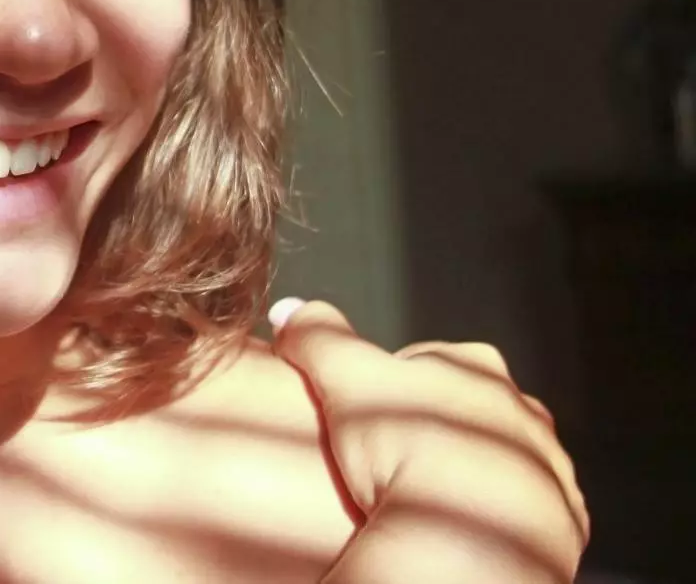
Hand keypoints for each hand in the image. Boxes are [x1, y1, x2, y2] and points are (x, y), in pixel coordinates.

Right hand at [269, 298, 588, 583]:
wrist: (468, 540)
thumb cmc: (406, 448)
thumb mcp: (344, 378)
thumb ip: (317, 335)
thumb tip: (288, 308)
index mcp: (475, 365)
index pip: (422, 363)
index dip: (384, 388)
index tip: (361, 418)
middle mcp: (523, 409)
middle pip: (461, 410)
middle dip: (427, 429)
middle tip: (385, 462)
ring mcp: (547, 466)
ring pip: (493, 462)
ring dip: (461, 475)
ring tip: (418, 502)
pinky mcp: (561, 520)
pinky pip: (518, 513)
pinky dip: (489, 516)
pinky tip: (456, 527)